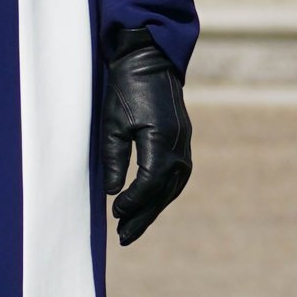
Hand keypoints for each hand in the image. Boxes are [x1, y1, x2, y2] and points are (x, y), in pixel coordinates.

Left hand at [101, 26, 191, 245]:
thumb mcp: (112, 123)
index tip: (115, 213)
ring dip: (154, 208)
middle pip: (164, 192)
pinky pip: (177, 176)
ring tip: (134, 227)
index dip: (133, 202)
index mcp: (161, 139)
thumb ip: (113, 158)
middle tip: (124, 238)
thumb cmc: (125, 87)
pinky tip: (150, 204)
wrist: (149, 59)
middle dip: (143, 216)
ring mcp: (184, 143)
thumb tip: (113, 193)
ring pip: (173, 187)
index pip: (149, 183)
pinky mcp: (182, 140)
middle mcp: (179, 145)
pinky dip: (163, 193)